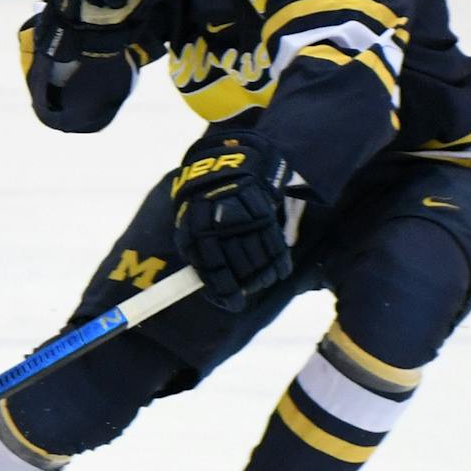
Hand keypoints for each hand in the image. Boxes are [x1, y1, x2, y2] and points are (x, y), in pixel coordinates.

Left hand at [170, 131, 293, 310]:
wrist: (228, 166)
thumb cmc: (207, 204)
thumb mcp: (191, 225)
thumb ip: (199, 257)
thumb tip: (212, 288)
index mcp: (199, 231)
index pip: (214, 270)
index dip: (225, 292)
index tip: (233, 304)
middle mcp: (223, 227)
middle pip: (241, 269)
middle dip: (246, 285)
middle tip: (248, 289)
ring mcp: (246, 221)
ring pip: (259, 261)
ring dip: (262, 276)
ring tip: (262, 280)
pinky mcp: (265, 215)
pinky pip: (276, 248)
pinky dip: (278, 263)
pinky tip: (278, 270)